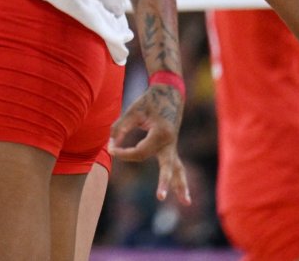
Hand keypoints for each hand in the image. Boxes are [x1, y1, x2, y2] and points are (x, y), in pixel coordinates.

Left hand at [109, 82, 189, 203]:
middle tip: (160, 197)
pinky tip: (182, 195)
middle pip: (166, 167)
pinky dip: (179, 179)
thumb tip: (112, 145)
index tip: (112, 148)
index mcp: (161, 133)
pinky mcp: (172, 148)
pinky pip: (177, 167)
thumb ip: (120, 127)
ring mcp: (173, 147)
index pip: (140, 152)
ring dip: (180, 186)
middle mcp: (171, 142)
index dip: (124, 153)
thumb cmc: (148, 101)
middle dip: (163, 182)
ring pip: (178, 170)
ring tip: (186, 203)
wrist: (169, 94)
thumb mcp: (132, 111)